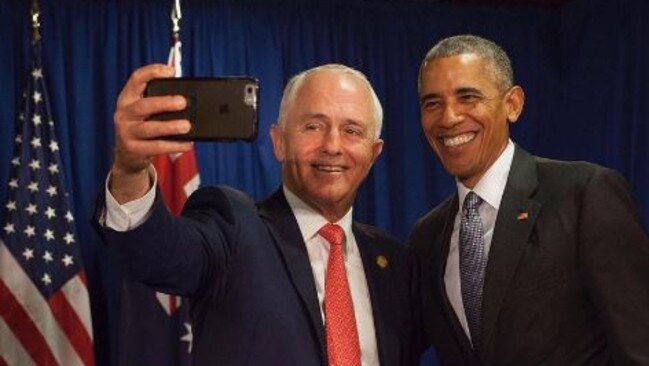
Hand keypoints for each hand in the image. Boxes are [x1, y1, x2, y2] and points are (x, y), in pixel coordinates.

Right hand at [109, 64, 192, 202]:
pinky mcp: (134, 150)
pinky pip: (156, 147)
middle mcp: (124, 114)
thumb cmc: (143, 126)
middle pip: (143, 106)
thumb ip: (162, 99)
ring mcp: (127, 132)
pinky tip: (187, 143)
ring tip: (187, 126)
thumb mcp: (147, 111)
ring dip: (170, 127)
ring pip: (150, 128)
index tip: (171, 71)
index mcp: (127, 98)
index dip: (153, 72)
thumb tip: (188, 93)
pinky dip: (174, 145)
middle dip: (164, 103)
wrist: (128, 155)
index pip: (136, 79)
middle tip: (183, 102)